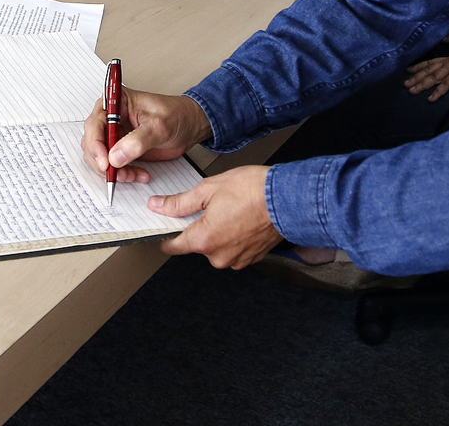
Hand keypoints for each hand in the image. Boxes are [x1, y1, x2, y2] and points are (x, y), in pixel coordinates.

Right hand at [81, 85, 211, 182]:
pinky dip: (122, 174)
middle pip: (92, 142)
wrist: (191, 126)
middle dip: (102, 161)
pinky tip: (138, 175)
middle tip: (117, 174)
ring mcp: (115, 134)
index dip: (96, 143)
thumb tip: (116, 156)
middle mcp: (112, 117)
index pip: (95, 123)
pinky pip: (112, 165)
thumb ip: (137, 141)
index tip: (105, 161)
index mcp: (117, 102)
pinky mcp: (121, 148)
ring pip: (99, 157)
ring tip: (131, 175)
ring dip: (112, 171)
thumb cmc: (177, 115)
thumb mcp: (159, 126)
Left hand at [154, 166, 282, 268]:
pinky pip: (234, 249)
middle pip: (197, 244)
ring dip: (219, 232)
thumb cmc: (253, 190)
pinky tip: (242, 218)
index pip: (173, 246)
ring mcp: (237, 260)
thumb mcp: (209, 189)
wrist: (288, 198)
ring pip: (217, 247)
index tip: (167, 224)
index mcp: (204, 240)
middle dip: (200, 226)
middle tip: (211, 205)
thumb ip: (180, 202)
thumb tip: (159, 206)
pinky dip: (235, 237)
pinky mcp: (252, 258)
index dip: (166, 234)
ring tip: (232, 210)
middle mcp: (219, 256)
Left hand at [404, 48, 448, 100]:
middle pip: (428, 70)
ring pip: (434, 76)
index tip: (408, 70)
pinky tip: (431, 98)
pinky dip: (438, 91)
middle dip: (416, 77)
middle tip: (405, 84)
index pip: (430, 62)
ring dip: (422, 84)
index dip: (418, 66)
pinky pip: (447, 84)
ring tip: (412, 91)